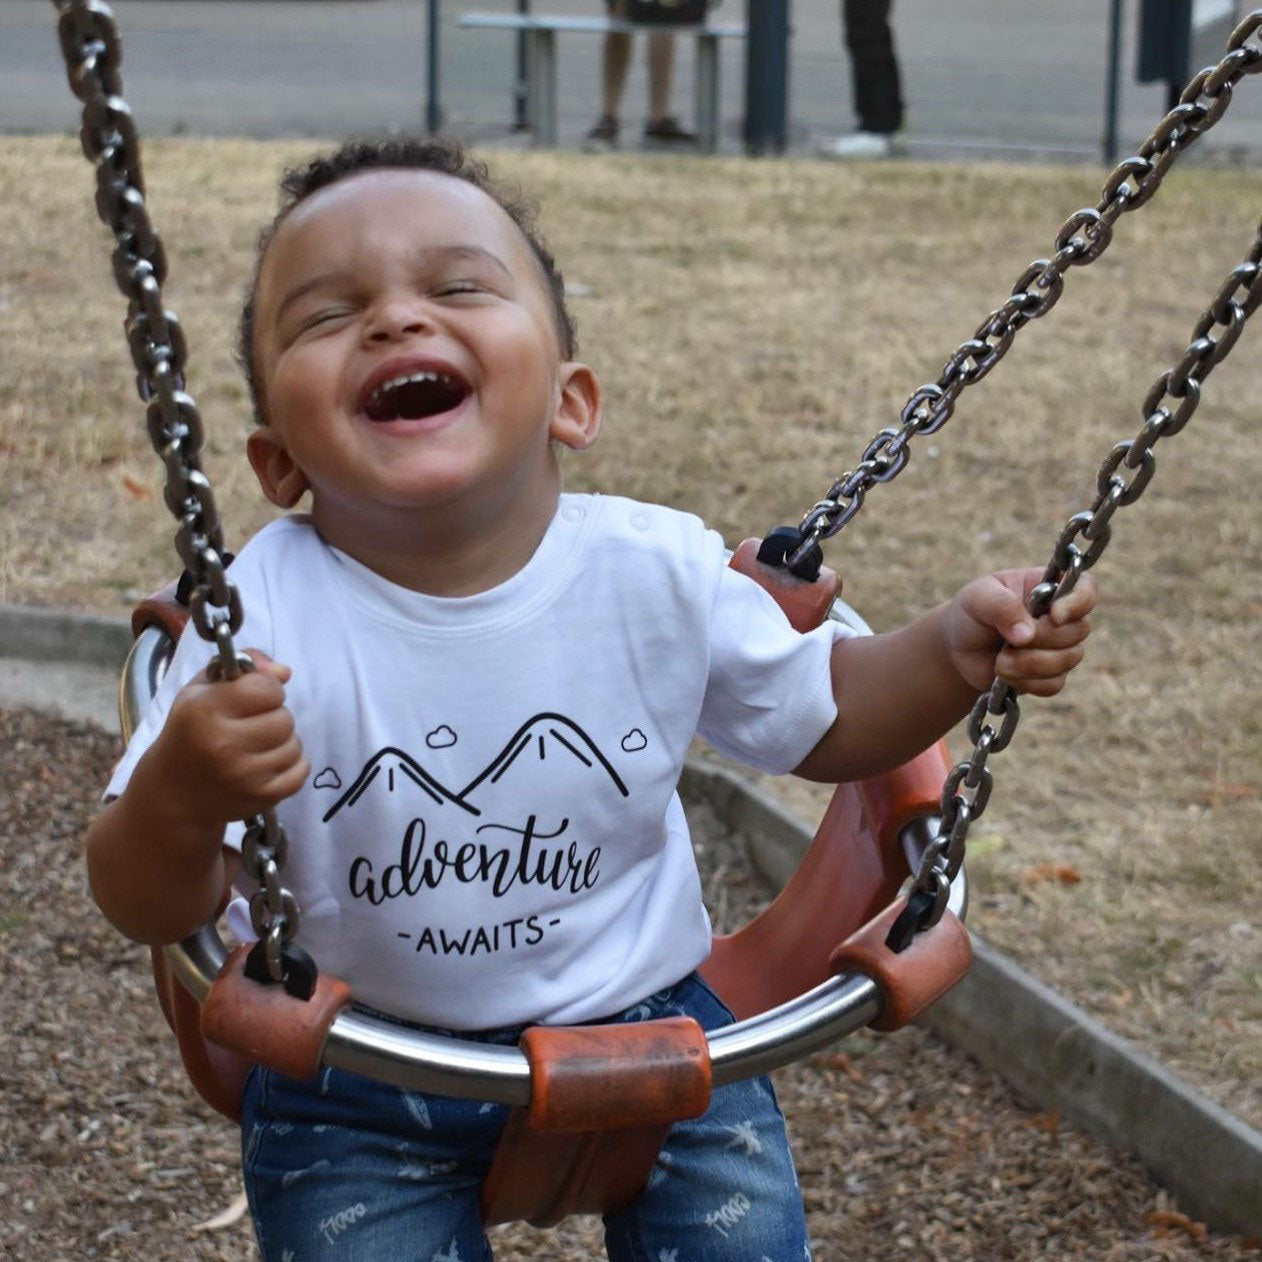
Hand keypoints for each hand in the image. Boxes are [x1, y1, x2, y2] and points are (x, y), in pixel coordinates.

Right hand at [153, 649, 308, 830]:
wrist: (173, 793)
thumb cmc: (190, 732)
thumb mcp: (202, 689)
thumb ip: (244, 666)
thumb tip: (284, 672)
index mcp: (204, 711)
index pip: (267, 688)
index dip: (265, 689)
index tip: (250, 698)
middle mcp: (223, 744)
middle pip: (285, 718)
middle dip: (273, 717)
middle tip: (250, 726)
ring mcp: (244, 776)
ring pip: (295, 745)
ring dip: (281, 743)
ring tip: (255, 747)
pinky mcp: (262, 798)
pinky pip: (300, 771)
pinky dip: (290, 766)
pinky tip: (266, 765)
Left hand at [945, 568, 1095, 695]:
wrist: (958, 648)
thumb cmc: (971, 612)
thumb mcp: (977, 598)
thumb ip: (1002, 606)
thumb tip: (1028, 634)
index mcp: (1050, 588)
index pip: (1086, 588)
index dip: (1078, 603)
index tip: (1054, 615)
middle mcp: (1062, 617)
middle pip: (1079, 630)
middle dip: (1041, 639)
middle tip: (1008, 641)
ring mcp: (1060, 648)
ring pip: (1068, 660)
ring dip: (1029, 664)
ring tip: (1000, 660)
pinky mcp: (1051, 675)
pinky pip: (1053, 684)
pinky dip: (1027, 682)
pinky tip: (1005, 674)